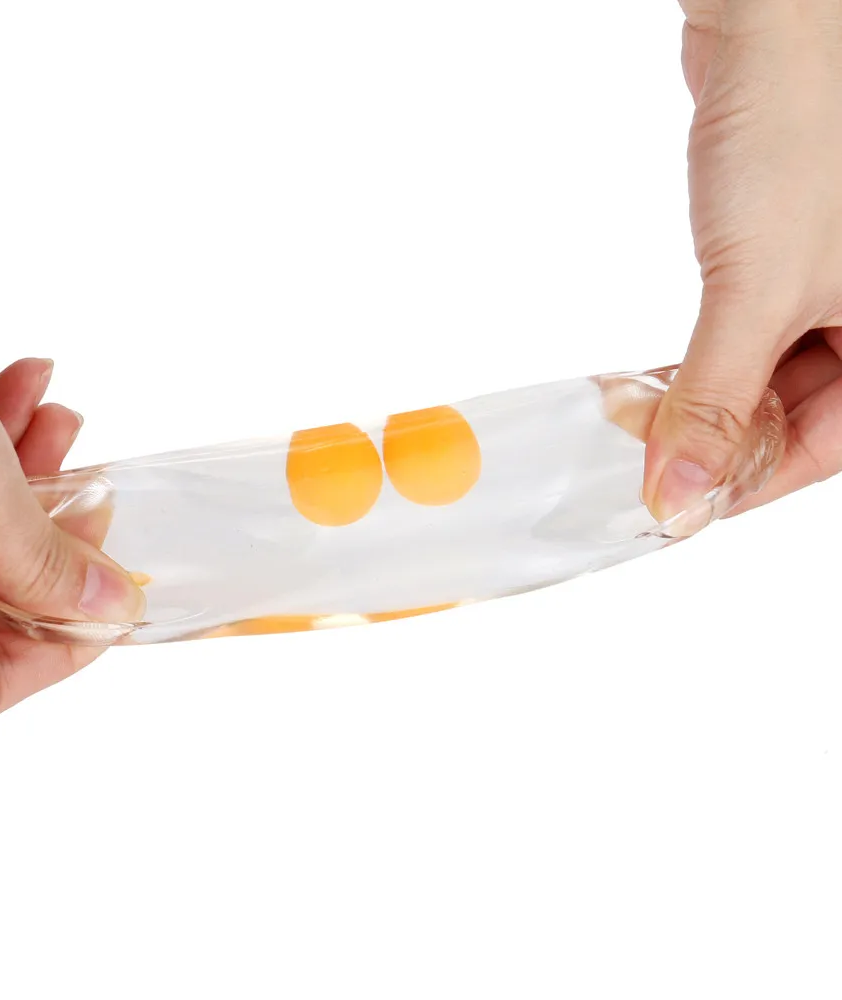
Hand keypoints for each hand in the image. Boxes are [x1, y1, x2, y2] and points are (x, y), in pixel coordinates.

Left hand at [645, 1, 841, 518]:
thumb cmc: (803, 135)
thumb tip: (680, 493)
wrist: (780, 26)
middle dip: (717, 442)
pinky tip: (656, 382)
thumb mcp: (755, 294)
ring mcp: (835, 285)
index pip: (826, 447)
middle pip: (797, 416)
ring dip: (703, 403)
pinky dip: (703, 359)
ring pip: (768, 378)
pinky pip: (749, 333)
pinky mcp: (790, 256)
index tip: (681, 509)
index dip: (749, 484)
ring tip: (641, 425)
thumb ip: (716, 402)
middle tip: (648, 467)